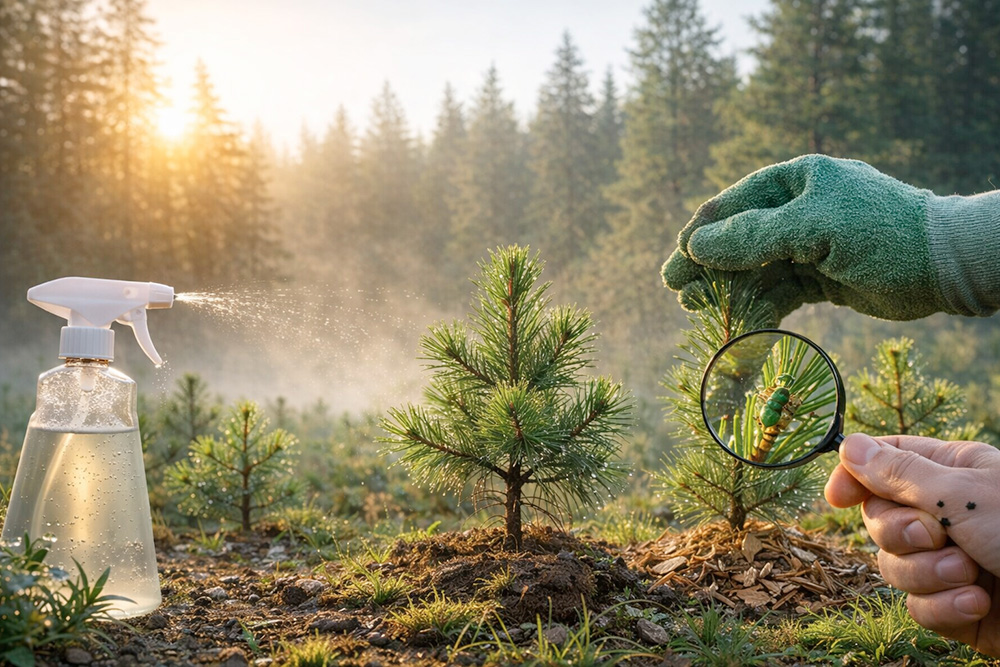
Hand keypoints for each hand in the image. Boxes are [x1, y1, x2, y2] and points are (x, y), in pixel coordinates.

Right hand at [662, 154, 971, 320]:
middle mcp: (799, 208)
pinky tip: (739, 326)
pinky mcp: (821, 277)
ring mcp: (809, 244)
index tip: (676, 262)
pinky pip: (779, 292)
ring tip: (699, 310)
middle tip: (677, 292)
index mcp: (797, 181)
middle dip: (707, 266)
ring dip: (728, 290)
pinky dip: (758, 309)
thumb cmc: (881, 234)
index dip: (701, 234)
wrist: (944, 266)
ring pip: (756, 269)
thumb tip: (696, 245)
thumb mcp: (812, 228)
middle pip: (738, 239)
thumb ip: (752, 237)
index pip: (733, 204)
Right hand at [825, 433, 999, 655]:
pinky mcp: (956, 606)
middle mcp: (945, 514)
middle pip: (878, 520)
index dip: (854, 478)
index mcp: (949, 471)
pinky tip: (977, 601)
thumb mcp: (961, 493)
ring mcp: (949, 561)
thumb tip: (848, 445)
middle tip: (936, 534)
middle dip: (900, 533)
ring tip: (969, 572)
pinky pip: (917, 606)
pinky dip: (943, 606)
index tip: (837, 497)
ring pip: (892, 566)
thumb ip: (898, 472)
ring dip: (926, 573)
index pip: (881, 463)